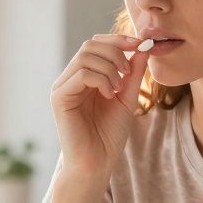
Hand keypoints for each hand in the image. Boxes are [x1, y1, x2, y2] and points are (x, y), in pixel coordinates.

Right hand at [50, 35, 149, 176]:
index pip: (96, 44)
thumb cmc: (109, 135)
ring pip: (86, 56)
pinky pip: (82, 73)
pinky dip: (101, 79)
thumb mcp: (127, 97)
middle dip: (115, 51)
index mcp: (84, 77)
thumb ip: (133, 73)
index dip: (118, 40)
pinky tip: (109, 95)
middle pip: (90, 45)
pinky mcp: (60, 97)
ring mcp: (63, 87)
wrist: (97, 163)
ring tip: (119, 89)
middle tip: (128, 72)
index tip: (140, 44)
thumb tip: (143, 46)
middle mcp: (70, 79)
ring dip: (110, 68)